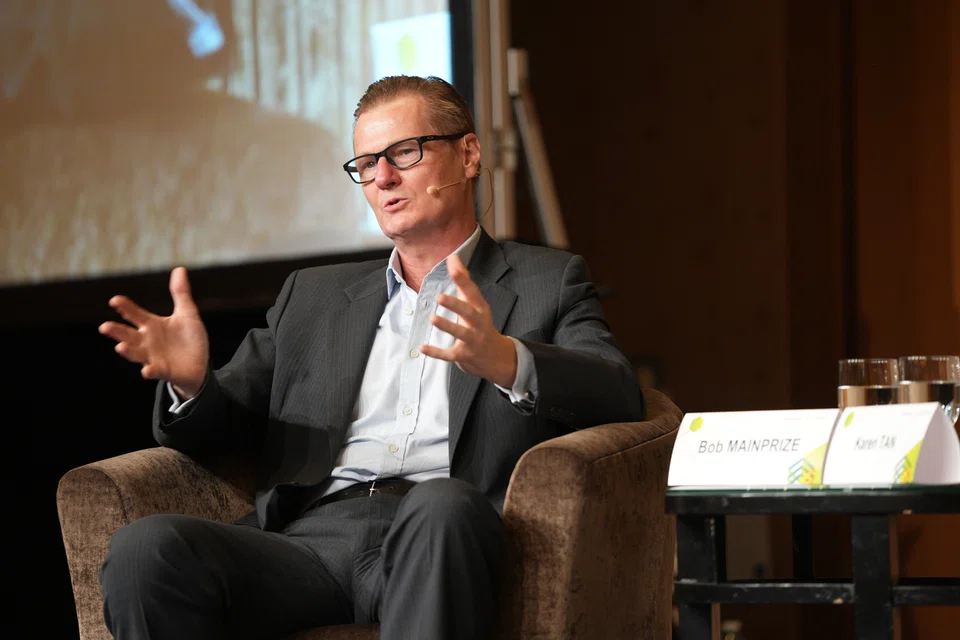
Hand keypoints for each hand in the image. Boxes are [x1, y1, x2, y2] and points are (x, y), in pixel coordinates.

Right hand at [99, 266, 209, 397]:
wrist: (200, 364)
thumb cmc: (189, 339)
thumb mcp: (187, 314)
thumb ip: (181, 294)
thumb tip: (180, 269)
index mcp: (151, 325)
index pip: (135, 314)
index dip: (125, 307)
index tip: (115, 300)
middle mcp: (147, 341)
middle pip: (128, 335)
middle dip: (116, 331)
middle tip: (104, 327)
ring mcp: (153, 357)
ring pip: (136, 354)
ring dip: (128, 351)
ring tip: (120, 347)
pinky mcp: (164, 370)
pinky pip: (155, 371)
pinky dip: (150, 371)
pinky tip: (147, 371)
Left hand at [419, 254, 516, 387]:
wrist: (497, 357)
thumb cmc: (481, 325)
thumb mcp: (475, 303)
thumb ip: (463, 281)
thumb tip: (453, 257)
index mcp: (480, 308)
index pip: (472, 291)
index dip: (462, 278)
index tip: (452, 263)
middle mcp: (478, 323)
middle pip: (469, 312)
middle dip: (456, 305)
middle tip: (441, 297)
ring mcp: (473, 340)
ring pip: (461, 333)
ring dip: (448, 326)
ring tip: (433, 319)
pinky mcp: (464, 355)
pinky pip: (450, 354)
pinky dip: (437, 352)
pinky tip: (423, 348)